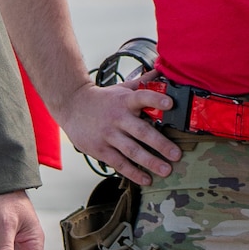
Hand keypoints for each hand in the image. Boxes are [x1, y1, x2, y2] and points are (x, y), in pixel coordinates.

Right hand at [59, 82, 180, 185]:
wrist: (72, 106)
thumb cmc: (103, 99)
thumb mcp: (122, 88)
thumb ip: (143, 83)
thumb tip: (163, 70)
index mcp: (125, 100)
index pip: (142, 96)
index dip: (156, 99)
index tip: (171, 103)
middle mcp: (118, 118)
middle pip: (141, 131)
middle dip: (160, 144)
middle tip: (176, 154)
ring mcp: (109, 135)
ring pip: (132, 150)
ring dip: (150, 162)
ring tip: (166, 170)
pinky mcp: (101, 149)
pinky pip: (119, 163)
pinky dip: (133, 172)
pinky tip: (146, 179)